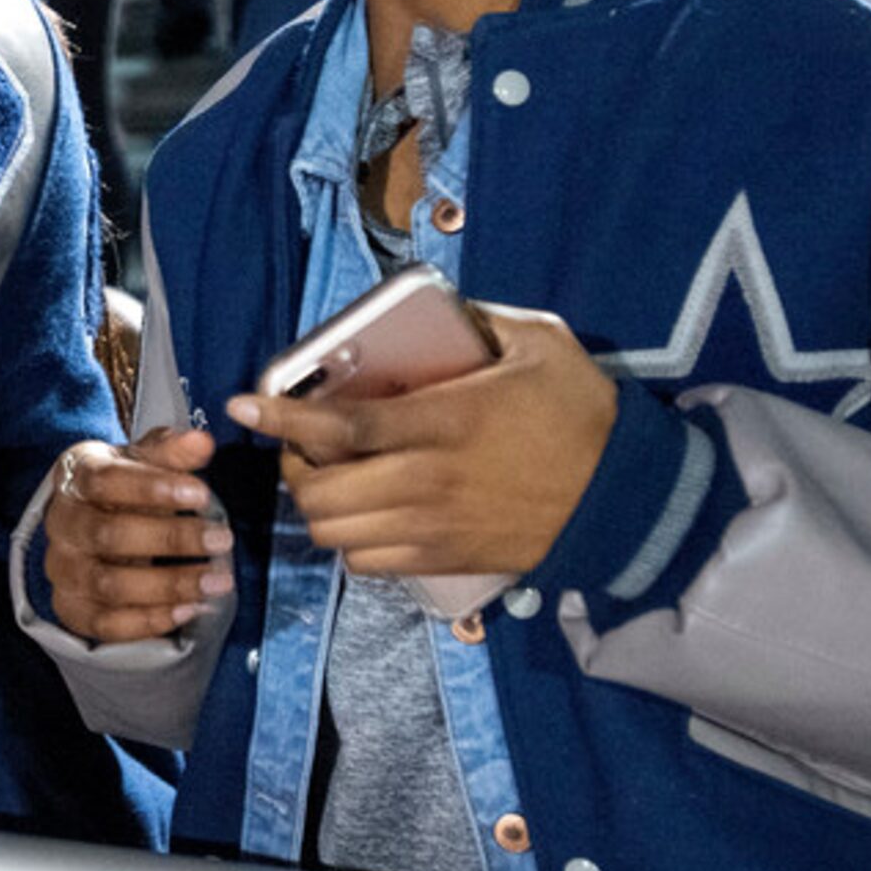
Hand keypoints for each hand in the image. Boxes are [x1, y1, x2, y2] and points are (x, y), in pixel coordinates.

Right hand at [41, 428, 234, 642]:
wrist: (91, 523)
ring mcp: (63, 570)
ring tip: (216, 581)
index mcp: (75, 478)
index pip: (105, 481)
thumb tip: (202, 442)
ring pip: (109, 584)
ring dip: (168, 585)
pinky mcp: (71, 608)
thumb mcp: (144, 462)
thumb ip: (172, 452)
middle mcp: (62, 524)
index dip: (152, 488)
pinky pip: (106, 624)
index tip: (200, 493)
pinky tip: (189, 610)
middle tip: (222, 539)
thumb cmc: (124, 489)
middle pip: (108, 535)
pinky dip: (149, 620)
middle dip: (171, 539)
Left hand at [226, 304, 616, 576]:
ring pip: (336, 533)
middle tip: (302, 442)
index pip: (342, 425)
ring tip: (328, 478)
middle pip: (323, 491)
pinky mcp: (445, 561)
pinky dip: (348, 541)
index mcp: (445, 421)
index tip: (244, 403)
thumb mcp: (539, 342)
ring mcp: (434, 527)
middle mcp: (428, 480)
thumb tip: (435, 307)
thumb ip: (479, 320)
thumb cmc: (581, 413)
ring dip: (318, 506)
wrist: (626, 496)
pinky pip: (368, 563)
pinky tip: (361, 512)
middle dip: (295, 467)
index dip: (284, 417)